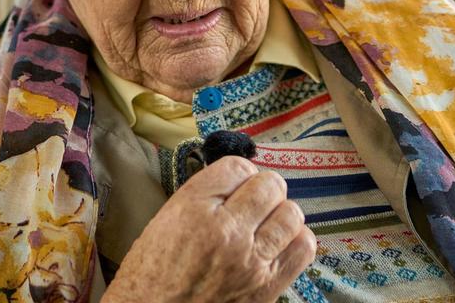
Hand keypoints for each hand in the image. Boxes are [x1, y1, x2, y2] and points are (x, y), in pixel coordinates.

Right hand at [104, 156, 315, 302]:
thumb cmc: (151, 275)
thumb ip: (203, 197)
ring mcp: (249, 261)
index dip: (238, 175)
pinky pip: (302, 247)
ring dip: (280, 215)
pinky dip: (295, 240)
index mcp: (193, 209)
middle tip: (252, 204)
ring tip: (266, 225)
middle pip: (269, 185)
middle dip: (262, 190)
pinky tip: (278, 245)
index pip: (237, 166)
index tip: (234, 186)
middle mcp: (225, 231)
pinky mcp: (266, 288)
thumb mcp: (164, 221)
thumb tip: (238, 182)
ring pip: (291, 214)